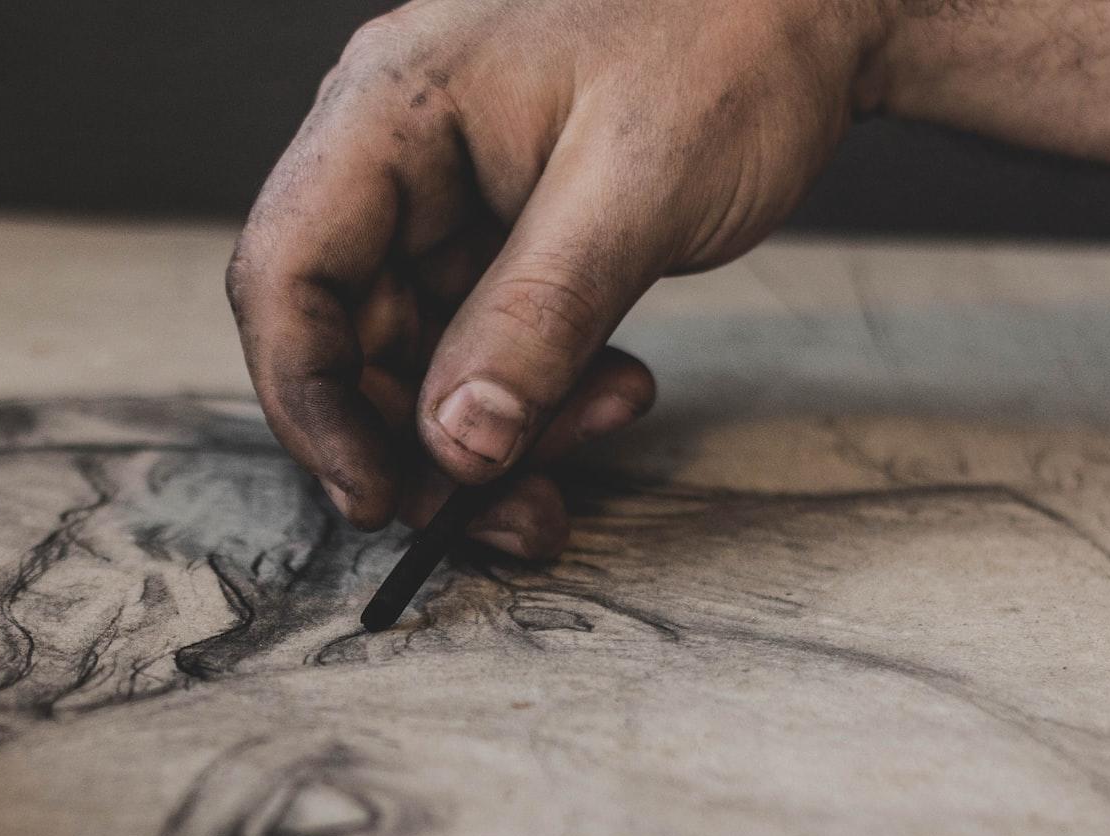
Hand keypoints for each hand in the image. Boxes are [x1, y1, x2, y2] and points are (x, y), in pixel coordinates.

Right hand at [228, 0, 890, 556]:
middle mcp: (396, 154)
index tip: (377, 500)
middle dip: (423, 441)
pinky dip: (537, 394)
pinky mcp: (500, 233)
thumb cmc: (735, 36)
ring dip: (493, 433)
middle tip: (508, 512)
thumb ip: (536, 320)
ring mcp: (447, 196)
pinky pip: (483, 344)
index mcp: (390, 110)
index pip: (287, 273)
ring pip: (420, 357)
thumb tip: (456, 447)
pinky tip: (612, 396)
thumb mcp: (636, 188)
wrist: (822, 0)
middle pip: (349, 336)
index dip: (309, 403)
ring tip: (597, 437)